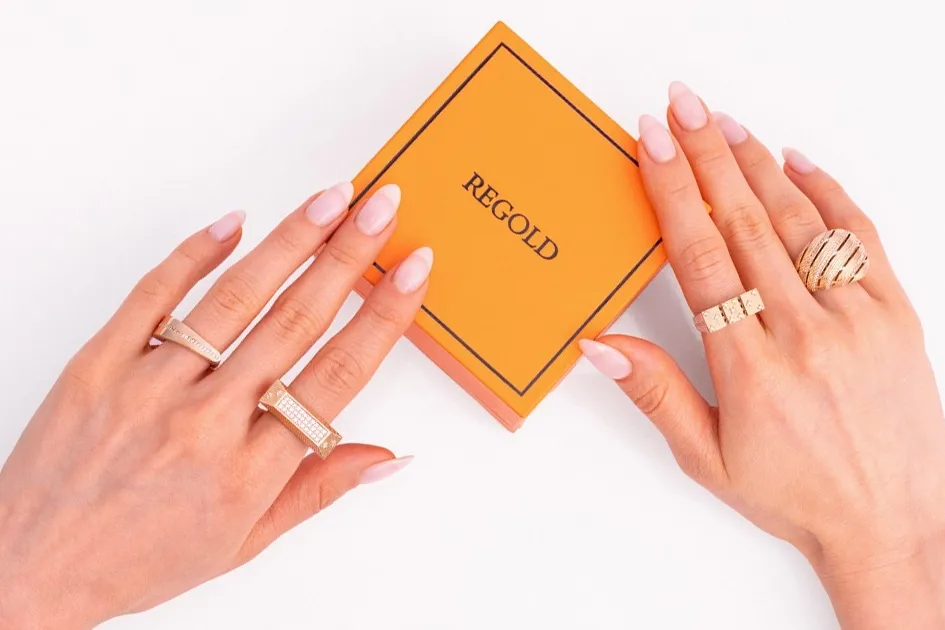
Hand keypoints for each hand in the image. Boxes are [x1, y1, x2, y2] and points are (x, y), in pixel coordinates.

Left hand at [0, 183, 429, 628]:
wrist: (32, 567)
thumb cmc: (140, 557)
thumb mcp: (244, 541)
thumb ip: (318, 489)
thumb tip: (386, 455)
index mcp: (250, 471)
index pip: (337, 376)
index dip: (383, 316)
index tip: (411, 271)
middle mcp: (205, 422)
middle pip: (295, 322)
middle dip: (348, 256)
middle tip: (381, 207)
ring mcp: (148, 387)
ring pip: (234, 299)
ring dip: (289, 241)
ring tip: (330, 200)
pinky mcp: (98, 363)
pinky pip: (154, 295)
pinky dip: (196, 253)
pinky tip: (234, 222)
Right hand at [580, 83, 944, 628]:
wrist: (894, 521)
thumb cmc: (797, 494)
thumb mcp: (707, 457)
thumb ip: (654, 394)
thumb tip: (600, 344)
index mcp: (750, 366)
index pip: (699, 257)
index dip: (671, 191)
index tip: (651, 143)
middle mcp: (803, 331)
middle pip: (743, 222)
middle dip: (705, 154)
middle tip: (680, 106)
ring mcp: (855, 317)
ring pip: (796, 219)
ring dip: (755, 164)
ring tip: (722, 122)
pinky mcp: (894, 312)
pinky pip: (858, 235)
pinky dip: (826, 190)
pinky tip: (795, 160)